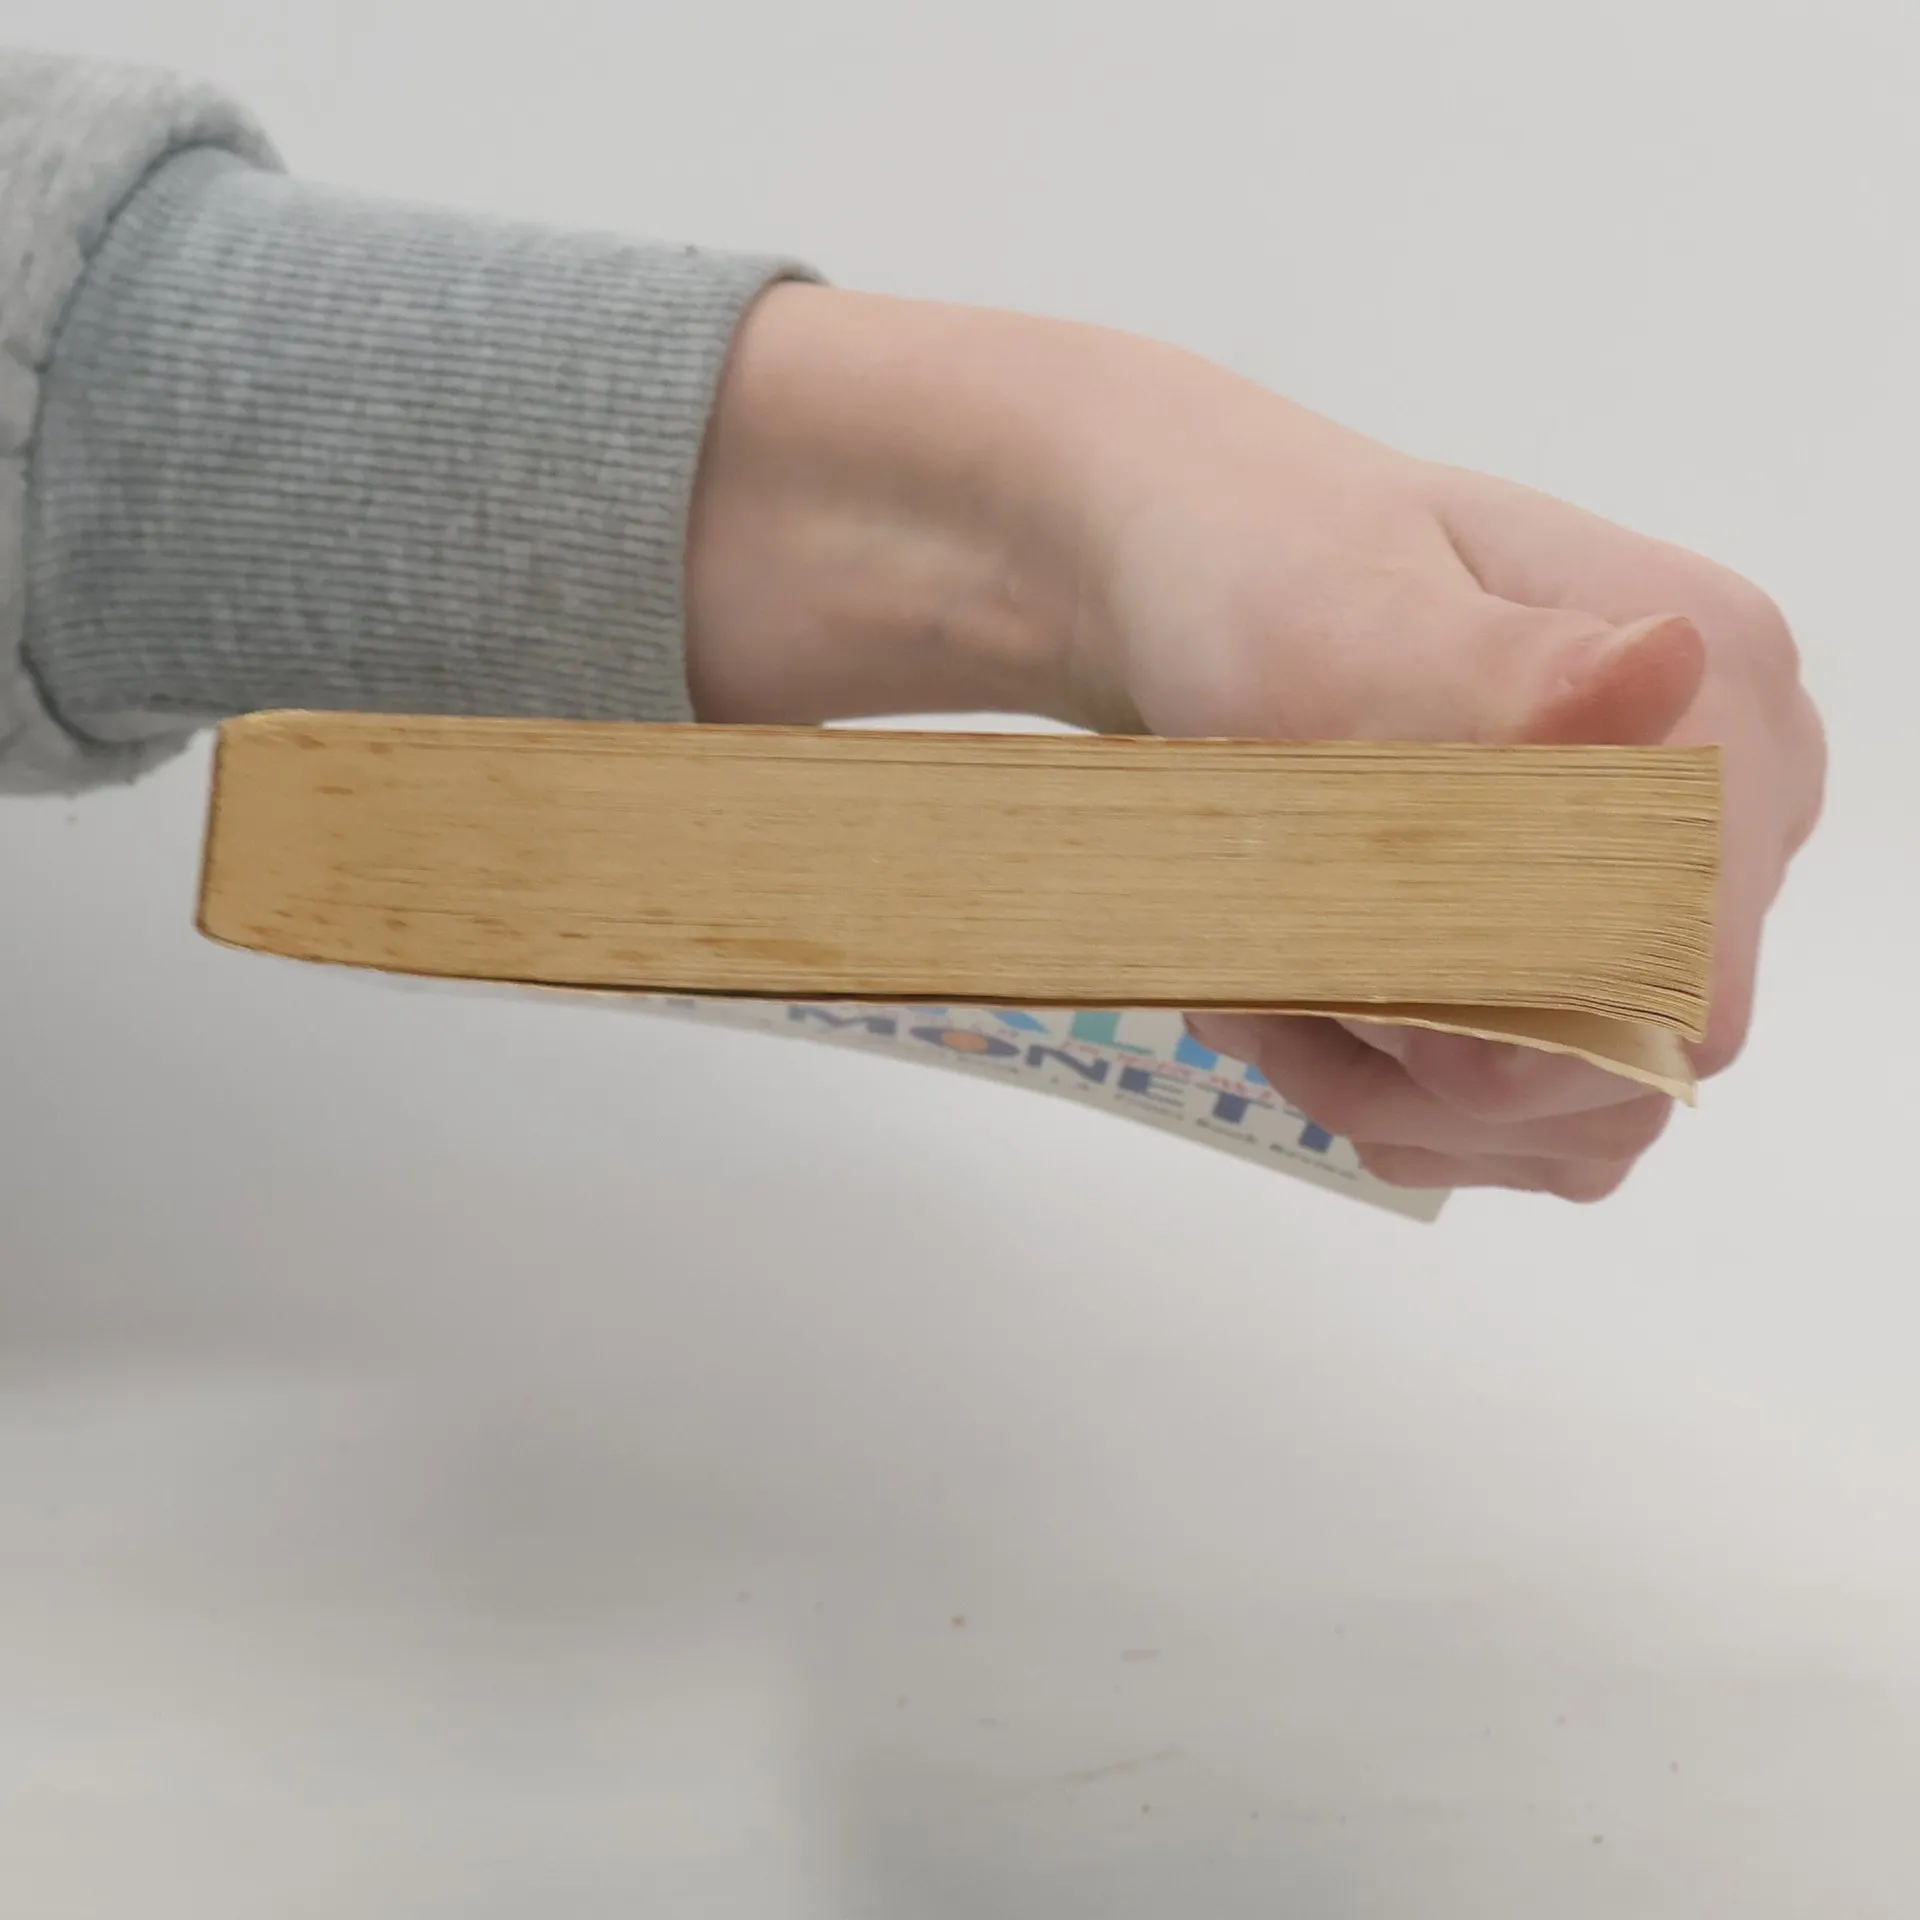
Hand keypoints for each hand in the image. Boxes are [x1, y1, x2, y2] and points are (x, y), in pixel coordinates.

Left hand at [686, 286, 1825, 1198]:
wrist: (1100, 549)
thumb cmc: (1203, 548)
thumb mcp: (1319, 618)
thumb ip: (1495, 691)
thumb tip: (1668, 702)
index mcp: (1715, 693)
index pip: (1674, 991)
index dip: (1477, 1020)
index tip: (1320, 946)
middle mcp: (1704, 781)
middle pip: (1617, 1069)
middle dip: (1417, 1051)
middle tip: (1264, 951)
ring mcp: (1623, 861)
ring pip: (1560, 1108)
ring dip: (1383, 1070)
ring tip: (1258, 954)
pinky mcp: (1531, 912)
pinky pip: (1501, 1098)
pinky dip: (1376, 1077)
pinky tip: (1280, 983)